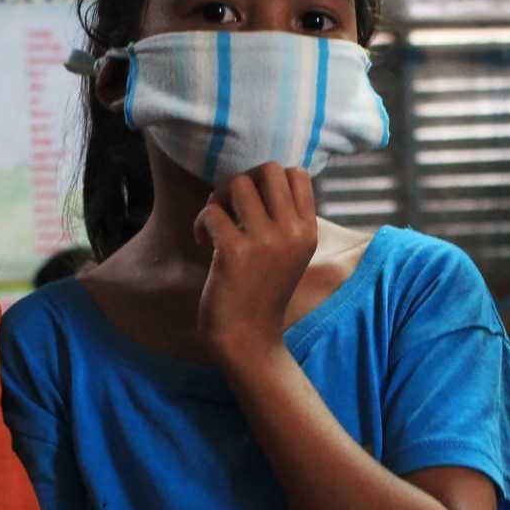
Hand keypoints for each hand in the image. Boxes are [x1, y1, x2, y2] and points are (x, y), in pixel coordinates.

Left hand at [193, 162, 317, 365]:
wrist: (248, 340)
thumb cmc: (260, 294)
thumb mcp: (288, 254)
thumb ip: (283, 220)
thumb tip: (256, 179)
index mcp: (308, 231)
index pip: (297, 174)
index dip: (268, 181)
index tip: (254, 207)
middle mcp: (292, 232)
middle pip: (269, 169)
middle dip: (243, 183)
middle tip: (232, 212)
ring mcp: (265, 241)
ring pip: (237, 183)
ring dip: (219, 200)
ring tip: (217, 228)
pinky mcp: (235, 252)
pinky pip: (211, 212)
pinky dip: (200, 226)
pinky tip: (205, 247)